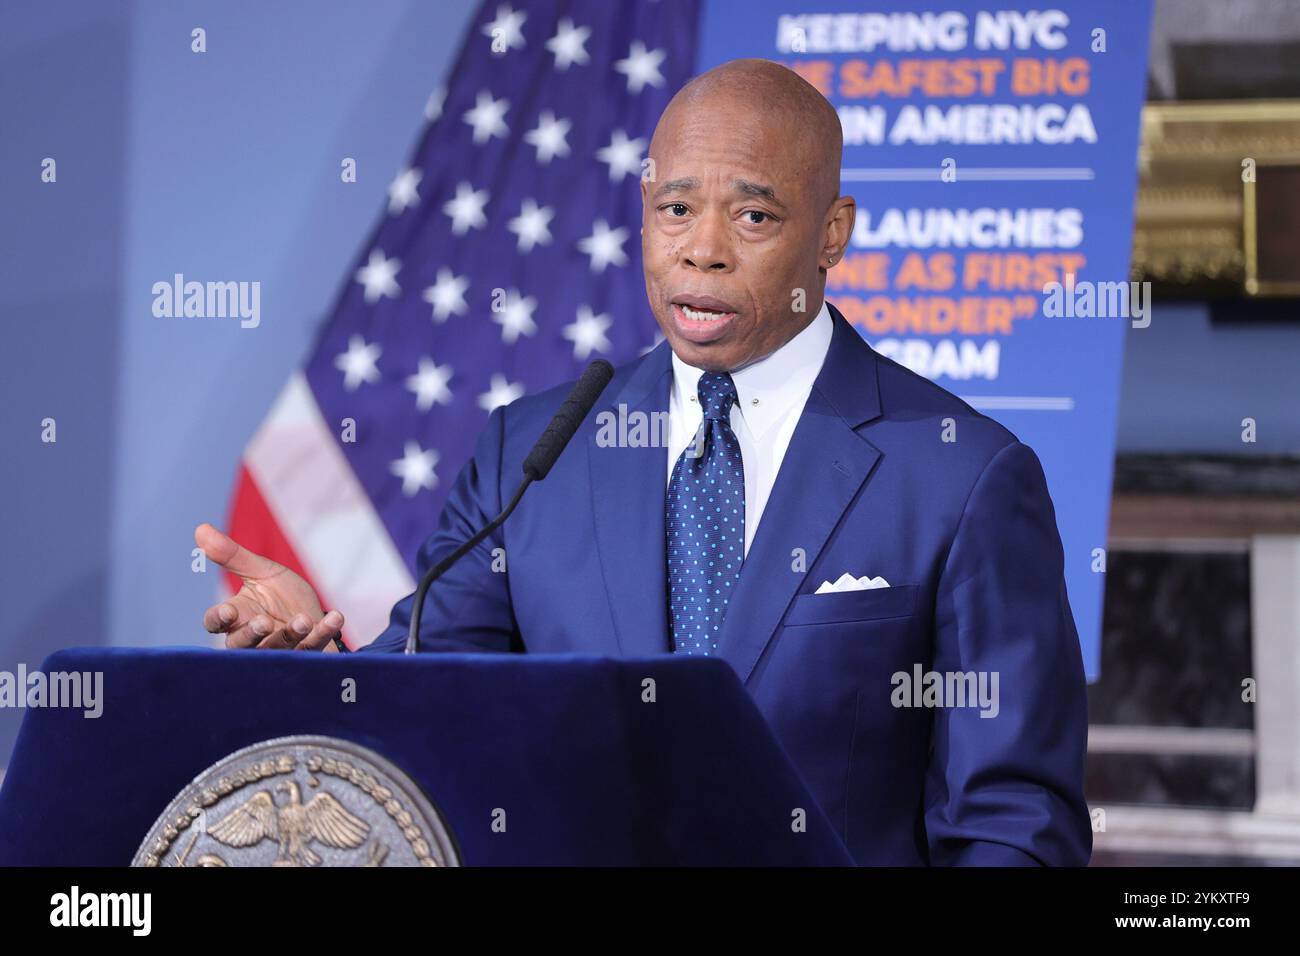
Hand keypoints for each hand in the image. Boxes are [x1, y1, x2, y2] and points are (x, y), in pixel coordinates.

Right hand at [195, 523, 344, 650]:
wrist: (315, 616)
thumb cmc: (281, 596)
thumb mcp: (260, 572)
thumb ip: (232, 556)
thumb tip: (200, 529)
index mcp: (237, 617)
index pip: (216, 621)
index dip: (219, 618)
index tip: (228, 611)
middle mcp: (254, 639)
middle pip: (241, 643)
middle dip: (252, 634)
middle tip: (263, 622)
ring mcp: (280, 649)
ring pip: (279, 648)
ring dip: (291, 634)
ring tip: (303, 620)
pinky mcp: (307, 653)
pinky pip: (314, 645)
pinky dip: (324, 632)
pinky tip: (336, 617)